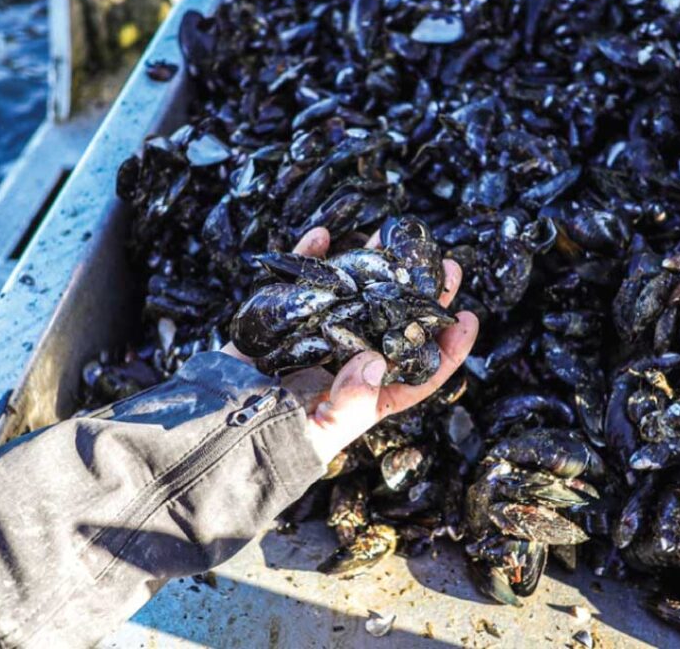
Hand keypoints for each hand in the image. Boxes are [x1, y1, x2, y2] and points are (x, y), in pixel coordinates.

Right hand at [222, 227, 479, 463]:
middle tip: (444, 264)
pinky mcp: (283, 320)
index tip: (466, 318)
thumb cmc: (271, 445)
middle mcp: (346, 362)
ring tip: (394, 238)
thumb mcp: (320, 434)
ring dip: (373, 267)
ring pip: (353, 296)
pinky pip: (300, 283)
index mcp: (366, 396)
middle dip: (419, 295)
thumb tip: (375, 359)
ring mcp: (316, 337)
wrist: (214, 432)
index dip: (446, 348)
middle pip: (392, 324)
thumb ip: (351, 401)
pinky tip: (322, 235)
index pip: (416, 372)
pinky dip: (309, 258)